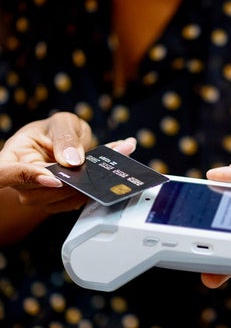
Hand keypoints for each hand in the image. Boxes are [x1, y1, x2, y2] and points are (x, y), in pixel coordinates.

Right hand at [0, 112, 135, 213]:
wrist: (58, 144)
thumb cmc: (50, 132)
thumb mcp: (59, 123)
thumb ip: (65, 138)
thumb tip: (72, 161)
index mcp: (12, 159)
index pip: (7, 174)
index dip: (29, 177)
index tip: (55, 177)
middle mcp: (22, 184)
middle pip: (49, 188)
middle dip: (83, 173)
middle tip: (115, 151)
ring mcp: (41, 198)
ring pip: (70, 195)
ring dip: (98, 176)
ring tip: (122, 150)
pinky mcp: (61, 204)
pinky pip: (82, 197)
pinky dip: (101, 181)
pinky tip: (116, 164)